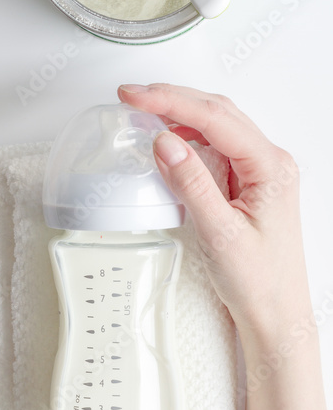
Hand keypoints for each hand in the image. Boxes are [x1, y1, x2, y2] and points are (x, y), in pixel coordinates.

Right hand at [118, 84, 308, 344]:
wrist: (276, 314)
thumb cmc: (259, 281)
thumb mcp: (220, 232)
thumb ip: (192, 183)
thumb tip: (165, 142)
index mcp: (270, 167)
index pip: (215, 118)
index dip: (171, 101)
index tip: (137, 96)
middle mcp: (269, 162)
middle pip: (217, 112)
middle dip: (173, 98)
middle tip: (132, 96)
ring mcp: (259, 171)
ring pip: (217, 126)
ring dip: (180, 113)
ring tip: (144, 112)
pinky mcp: (247, 183)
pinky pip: (217, 147)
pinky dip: (188, 137)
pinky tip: (168, 140)